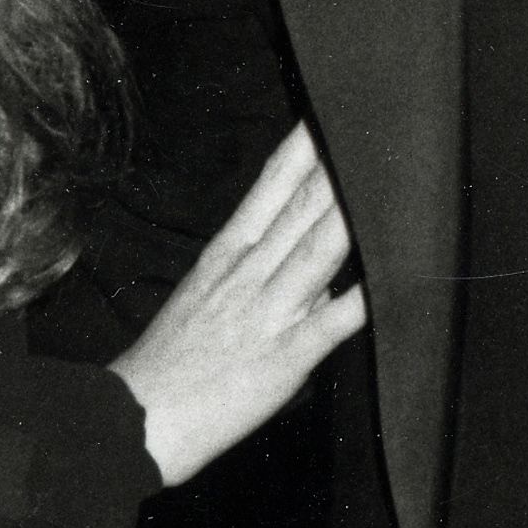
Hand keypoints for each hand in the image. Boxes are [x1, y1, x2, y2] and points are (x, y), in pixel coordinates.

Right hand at [110, 122, 365, 487]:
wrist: (133, 418)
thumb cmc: (169, 362)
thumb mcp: (203, 294)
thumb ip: (254, 268)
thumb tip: (305, 253)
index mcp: (228, 253)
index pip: (273, 184)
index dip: (305, 144)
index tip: (332, 109)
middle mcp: (250, 272)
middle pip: (305, 204)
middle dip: (342, 163)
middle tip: (377, 122)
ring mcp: (269, 311)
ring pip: (320, 248)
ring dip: (355, 212)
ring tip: (390, 175)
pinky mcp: (285, 355)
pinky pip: (332, 322)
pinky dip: (363, 298)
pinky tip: (393, 277)